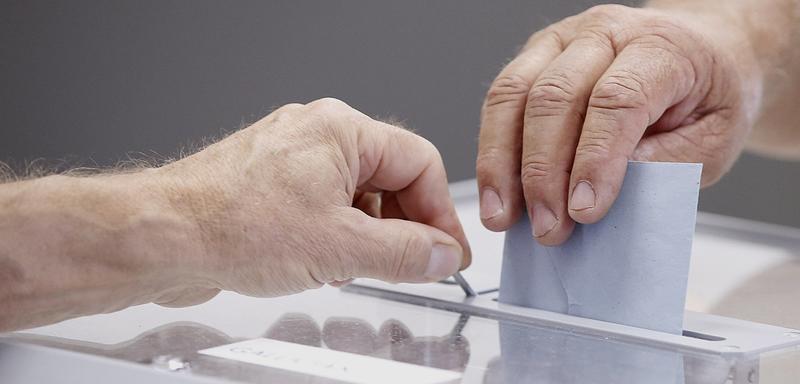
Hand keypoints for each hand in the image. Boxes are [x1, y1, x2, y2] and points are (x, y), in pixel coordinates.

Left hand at [155, 98, 469, 303]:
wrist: (160, 238)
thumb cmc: (229, 224)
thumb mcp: (339, 247)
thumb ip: (404, 253)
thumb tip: (442, 254)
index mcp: (341, 130)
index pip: (420, 162)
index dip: (440, 213)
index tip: (447, 253)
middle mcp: (317, 135)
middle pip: (391, 178)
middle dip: (403, 227)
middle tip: (413, 266)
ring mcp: (291, 158)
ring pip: (357, 196)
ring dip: (368, 236)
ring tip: (355, 267)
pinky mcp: (270, 185)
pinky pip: (324, 206)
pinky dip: (336, 236)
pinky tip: (324, 263)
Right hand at [477, 5, 759, 244]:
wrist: (705, 54)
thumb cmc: (711, 95)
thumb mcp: (715, 139)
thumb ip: (668, 163)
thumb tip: (612, 191)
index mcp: (661, 46)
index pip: (618, 100)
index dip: (596, 159)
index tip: (585, 211)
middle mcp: (605, 32)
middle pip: (556, 97)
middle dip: (544, 172)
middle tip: (548, 228)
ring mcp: (563, 40)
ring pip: (514, 95)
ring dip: (504, 163)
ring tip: (505, 217)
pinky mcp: (537, 57)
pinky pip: (501, 99)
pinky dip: (493, 151)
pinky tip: (498, 192)